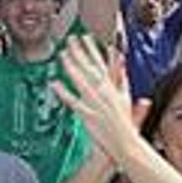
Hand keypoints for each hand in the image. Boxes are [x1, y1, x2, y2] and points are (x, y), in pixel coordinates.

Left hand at [52, 36, 139, 167]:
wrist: (126, 145)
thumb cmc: (126, 126)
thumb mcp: (126, 100)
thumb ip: (123, 81)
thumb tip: (122, 64)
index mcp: (113, 88)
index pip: (101, 64)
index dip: (93, 50)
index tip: (85, 37)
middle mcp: (104, 93)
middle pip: (90, 68)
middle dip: (79, 52)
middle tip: (70, 38)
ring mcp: (96, 103)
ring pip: (81, 81)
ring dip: (71, 66)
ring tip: (62, 54)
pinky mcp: (88, 115)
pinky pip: (73, 101)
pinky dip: (64, 93)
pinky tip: (54, 84)